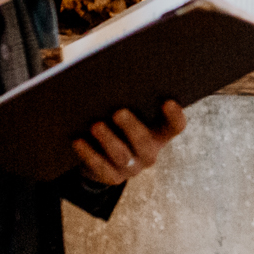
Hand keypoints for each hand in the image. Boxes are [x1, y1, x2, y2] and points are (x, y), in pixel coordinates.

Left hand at [71, 102, 186, 185]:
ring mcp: (133, 167)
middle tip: (118, 112)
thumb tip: (111, 75)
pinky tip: (78, 141)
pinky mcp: (113, 177)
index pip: (175, 126)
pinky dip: (89, 154)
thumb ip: (126, 98)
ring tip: (95, 125)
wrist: (100, 155)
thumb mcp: (126, 110)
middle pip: (145, 142)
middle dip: (132, 127)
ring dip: (108, 140)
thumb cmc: (115, 121)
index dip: (174, 116)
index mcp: (159, 133)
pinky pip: (101, 168)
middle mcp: (150, 152)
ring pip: (122, 156)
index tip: (167, 101)